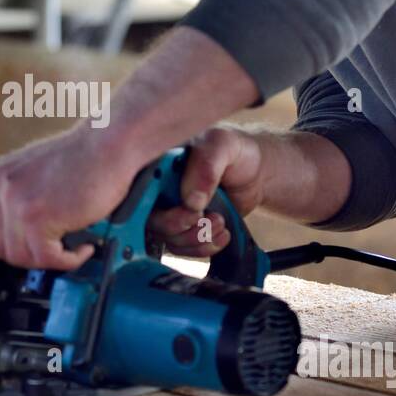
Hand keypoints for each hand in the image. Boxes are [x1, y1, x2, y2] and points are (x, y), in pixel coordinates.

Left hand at [0, 125, 144, 269]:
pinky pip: (46, 258)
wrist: (109, 143)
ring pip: (19, 258)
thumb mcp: (33, 173)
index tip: (28, 247)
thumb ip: (16, 199)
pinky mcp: (37, 217)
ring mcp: (15, 201)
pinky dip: (68, 260)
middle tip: (53, 248)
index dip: (6, 245)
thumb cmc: (83, 158)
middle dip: (27, 254)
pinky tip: (83, 247)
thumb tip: (13, 236)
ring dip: (49, 259)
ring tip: (71, 245)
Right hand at [147, 127, 267, 257]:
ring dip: (196, 238)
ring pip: (168, 238)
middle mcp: (158, 189)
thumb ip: (206, 167)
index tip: (191, 209)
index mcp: (158, 163)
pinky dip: (204, 247)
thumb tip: (191, 201)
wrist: (255, 171)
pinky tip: (222, 234)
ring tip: (220, 222)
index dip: (161, 206)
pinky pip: (183, 249)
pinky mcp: (184, 228)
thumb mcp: (222, 146)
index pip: (140, 191)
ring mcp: (170, 210)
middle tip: (206, 217)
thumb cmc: (234, 150)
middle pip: (151, 220)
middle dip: (180, 226)